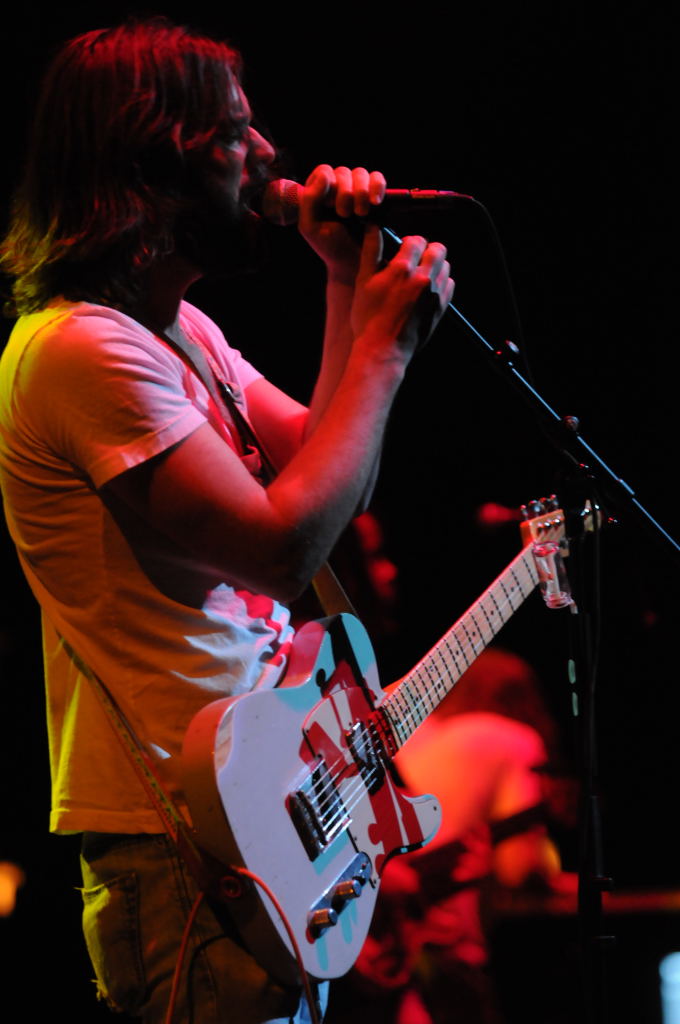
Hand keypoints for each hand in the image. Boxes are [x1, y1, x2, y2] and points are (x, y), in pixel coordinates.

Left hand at [297, 164, 385, 280]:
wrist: (353, 263)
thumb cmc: (329, 246)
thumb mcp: (310, 226)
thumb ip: (309, 199)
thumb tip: (325, 174)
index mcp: (319, 192)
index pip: (324, 171)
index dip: (329, 185)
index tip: (330, 205)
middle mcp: (338, 187)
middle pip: (343, 172)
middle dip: (345, 193)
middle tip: (345, 215)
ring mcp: (357, 189)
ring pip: (361, 174)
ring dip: (361, 192)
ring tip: (361, 213)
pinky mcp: (375, 195)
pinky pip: (378, 179)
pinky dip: (377, 187)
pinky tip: (375, 202)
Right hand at [351, 225, 454, 358]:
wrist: (383, 350)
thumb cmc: (367, 318)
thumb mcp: (363, 282)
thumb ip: (371, 251)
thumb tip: (373, 227)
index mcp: (402, 269)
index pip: (417, 240)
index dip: (409, 243)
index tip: (403, 250)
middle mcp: (423, 279)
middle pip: (438, 249)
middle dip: (427, 250)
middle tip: (415, 260)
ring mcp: (435, 294)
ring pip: (445, 266)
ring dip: (435, 265)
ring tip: (420, 275)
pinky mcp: (441, 308)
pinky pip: (450, 284)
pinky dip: (441, 282)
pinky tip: (427, 289)